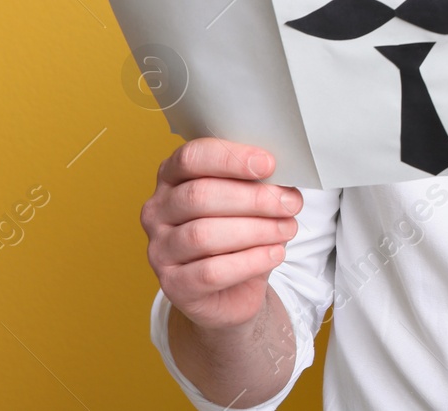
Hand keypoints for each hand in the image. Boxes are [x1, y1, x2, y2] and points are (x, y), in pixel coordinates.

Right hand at [140, 138, 302, 330]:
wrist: (234, 289)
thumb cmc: (241, 232)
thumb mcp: (249, 200)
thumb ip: (258, 183)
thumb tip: (284, 179)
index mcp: (172, 177)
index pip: (191, 158)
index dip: (230, 158)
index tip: (269, 164)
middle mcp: (157, 211)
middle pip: (200, 195)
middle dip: (253, 198)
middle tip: (290, 204)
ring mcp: (160, 250)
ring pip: (203, 234)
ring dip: (256, 230)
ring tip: (287, 229)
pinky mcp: (173, 285)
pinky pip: (211, 272)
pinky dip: (250, 261)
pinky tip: (275, 254)